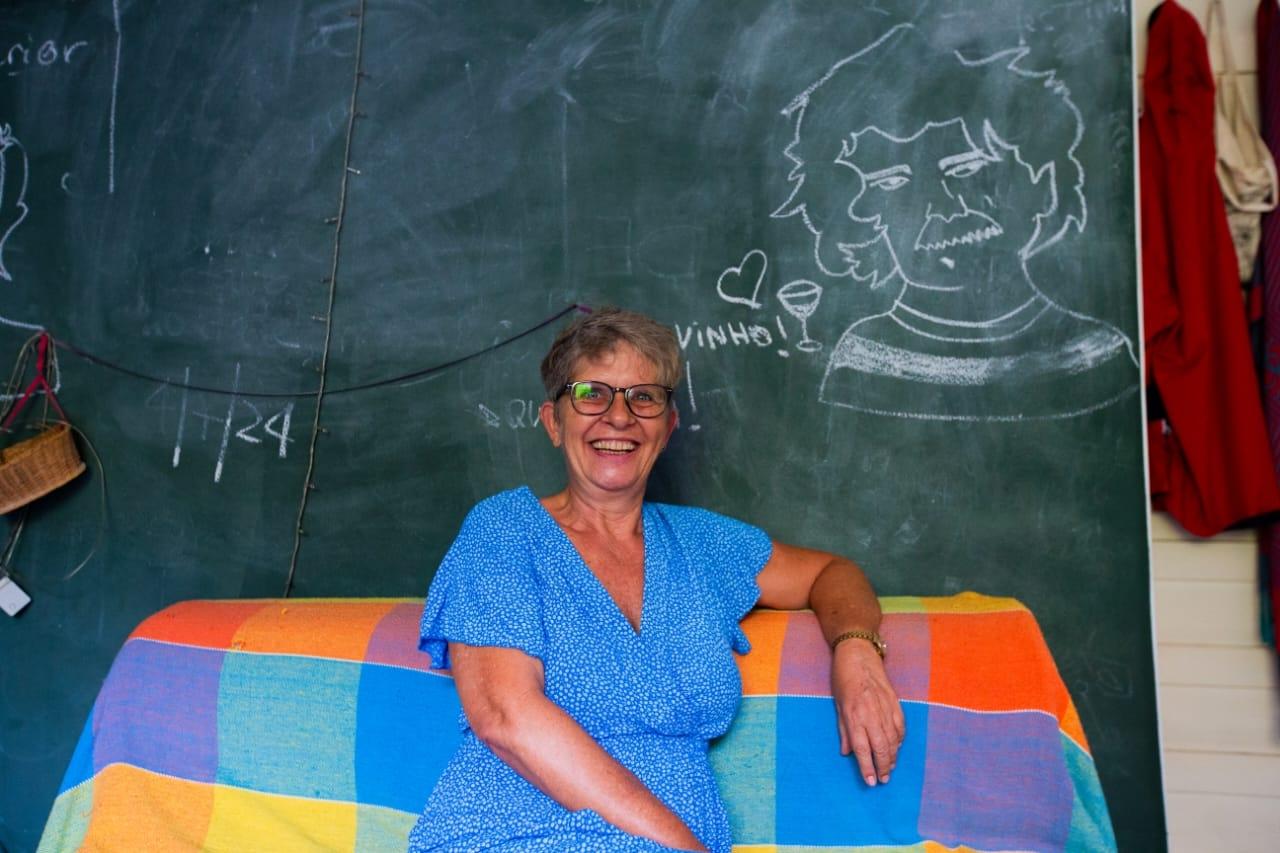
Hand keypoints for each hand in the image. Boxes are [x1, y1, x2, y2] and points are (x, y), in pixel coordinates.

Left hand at [830, 638, 904, 785]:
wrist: (857, 654)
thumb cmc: (842, 679)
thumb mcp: (837, 705)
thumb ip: (843, 730)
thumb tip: (846, 752)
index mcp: (854, 715)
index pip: (862, 748)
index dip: (867, 767)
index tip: (871, 781)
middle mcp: (871, 713)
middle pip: (881, 747)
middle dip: (883, 766)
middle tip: (884, 779)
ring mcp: (885, 707)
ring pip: (893, 739)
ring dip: (893, 756)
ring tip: (890, 768)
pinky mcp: (895, 701)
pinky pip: (900, 726)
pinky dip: (900, 740)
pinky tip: (897, 748)